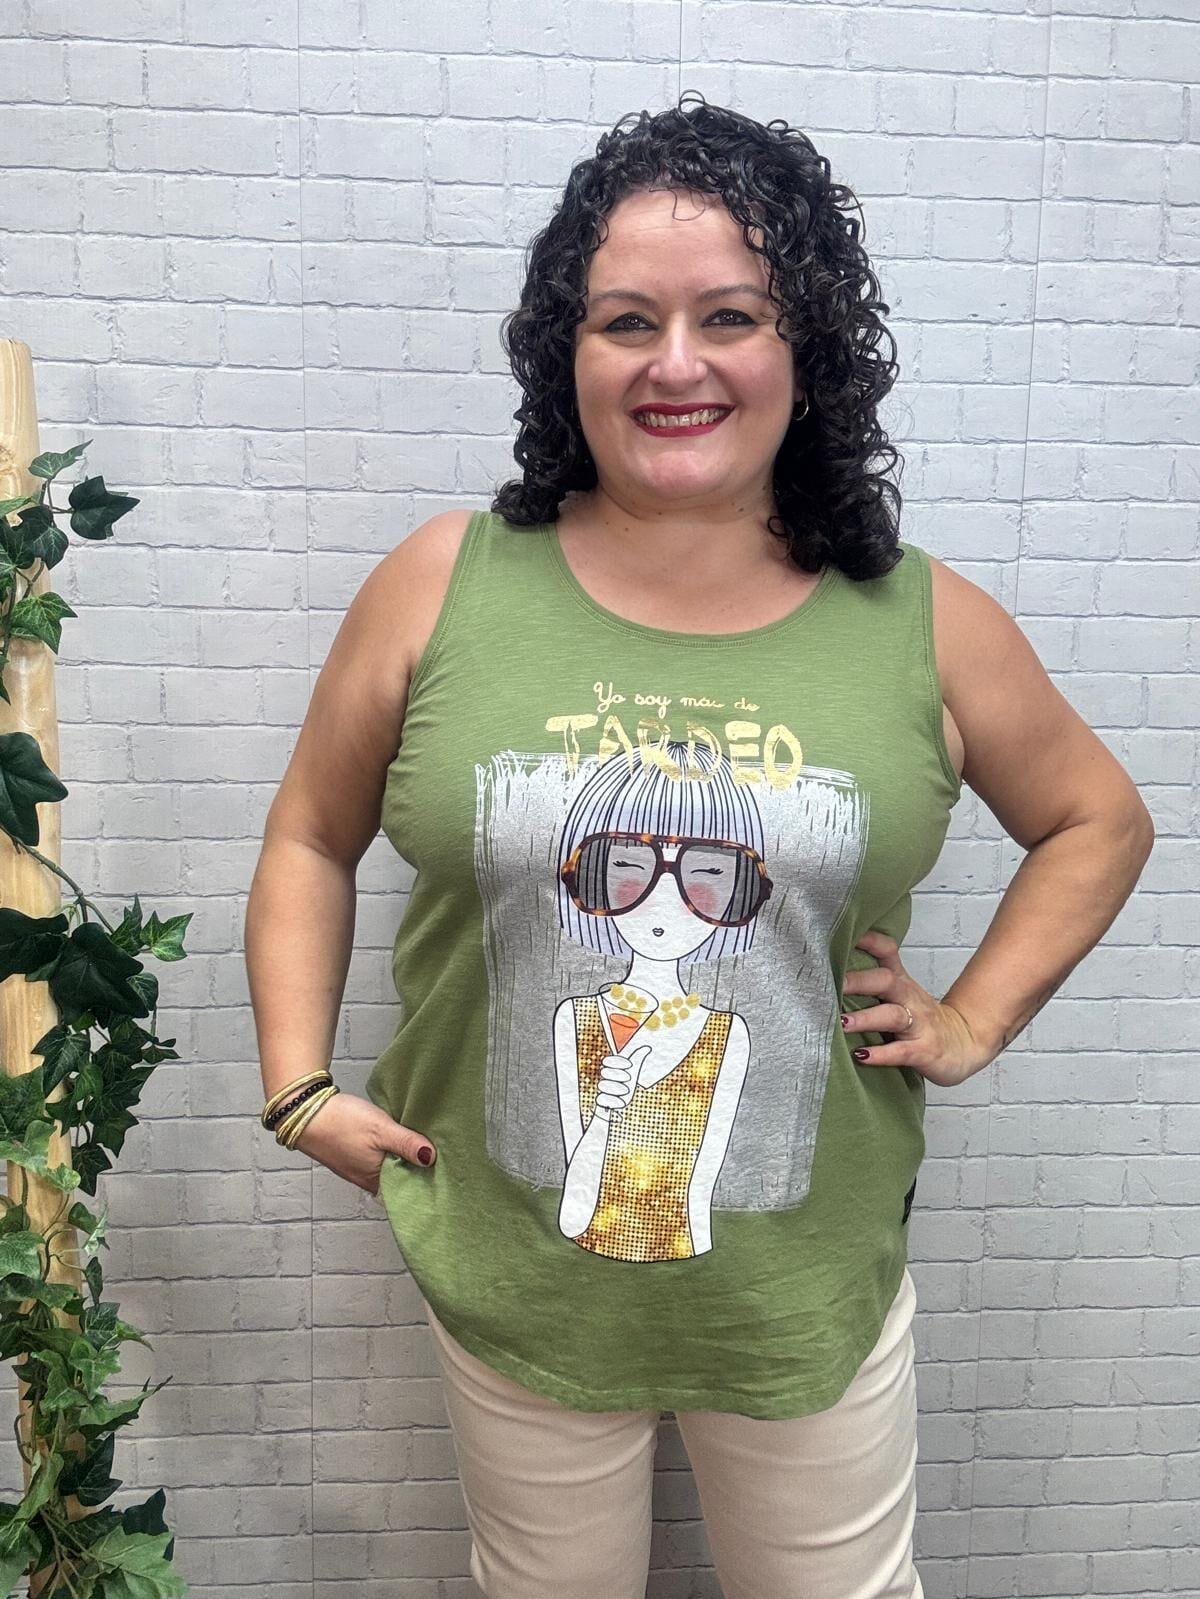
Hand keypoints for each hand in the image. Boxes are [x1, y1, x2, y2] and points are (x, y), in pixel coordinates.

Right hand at [285, 1090, 435, 1194]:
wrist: (304, 1111)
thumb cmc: (341, 1122)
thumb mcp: (382, 1130)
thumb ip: (407, 1144)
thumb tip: (432, 1158)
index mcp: (375, 1180)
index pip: (408, 1188)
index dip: (424, 1178)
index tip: (442, 1166)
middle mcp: (366, 1179)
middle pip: (398, 1177)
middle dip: (415, 1165)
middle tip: (436, 1151)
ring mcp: (356, 1167)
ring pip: (386, 1165)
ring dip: (400, 1155)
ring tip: (419, 1142)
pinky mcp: (349, 1154)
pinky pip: (375, 1157)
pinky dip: (386, 1149)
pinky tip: (394, 1136)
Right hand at [595, 1043, 651, 1117]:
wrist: (619, 1100)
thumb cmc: (627, 1083)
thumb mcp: (633, 1071)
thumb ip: (637, 1059)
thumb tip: (647, 1047)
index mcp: (610, 1068)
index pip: (608, 1061)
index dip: (617, 1061)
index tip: (630, 1065)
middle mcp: (605, 1078)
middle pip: (605, 1071)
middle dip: (617, 1074)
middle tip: (629, 1078)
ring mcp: (603, 1090)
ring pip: (602, 1085)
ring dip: (615, 1087)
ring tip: (626, 1090)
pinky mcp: (602, 1103)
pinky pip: (600, 1100)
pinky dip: (612, 1102)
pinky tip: (621, 1103)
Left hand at [840, 929, 993, 1088]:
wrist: (966, 1044)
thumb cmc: (922, 1020)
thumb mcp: (902, 994)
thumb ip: (872, 983)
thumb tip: (829, 974)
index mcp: (901, 982)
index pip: (887, 951)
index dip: (868, 940)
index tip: (843, 936)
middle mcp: (909, 998)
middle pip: (886, 981)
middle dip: (858, 981)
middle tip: (832, 984)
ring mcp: (918, 1024)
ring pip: (892, 1016)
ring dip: (865, 1018)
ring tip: (842, 1022)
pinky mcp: (923, 1051)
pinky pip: (901, 1051)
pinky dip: (880, 1054)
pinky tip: (861, 1056)